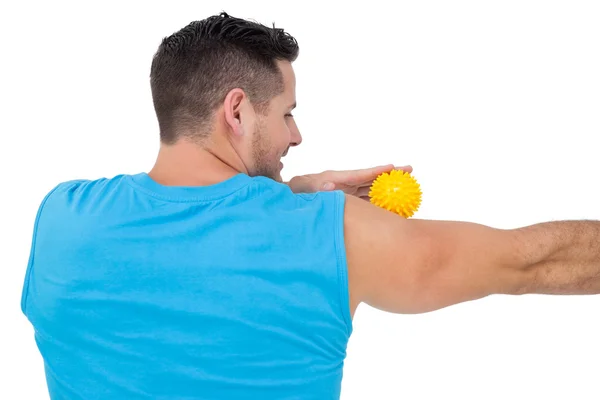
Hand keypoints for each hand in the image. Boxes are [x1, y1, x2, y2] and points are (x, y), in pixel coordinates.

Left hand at [287, 164, 412, 199]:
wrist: (292, 197)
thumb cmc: (297, 192)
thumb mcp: (303, 187)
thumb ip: (315, 186)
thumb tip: (329, 184)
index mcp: (338, 178)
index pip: (361, 175)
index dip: (377, 171)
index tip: (392, 166)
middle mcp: (347, 184)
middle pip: (373, 179)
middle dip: (391, 174)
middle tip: (410, 171)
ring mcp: (349, 193)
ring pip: (373, 190)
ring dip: (389, 189)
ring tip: (408, 186)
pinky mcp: (348, 202)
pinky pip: (368, 202)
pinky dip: (380, 203)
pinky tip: (393, 207)